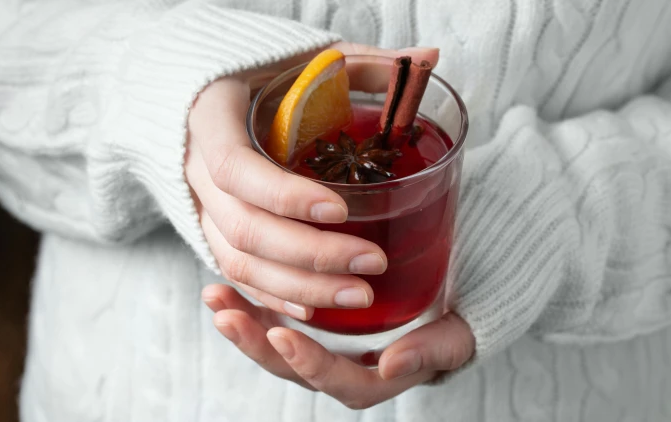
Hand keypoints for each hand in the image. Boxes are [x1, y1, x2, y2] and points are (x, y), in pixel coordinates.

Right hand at [186, 43, 439, 320]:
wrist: (195, 89)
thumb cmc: (259, 71)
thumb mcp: (305, 58)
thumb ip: (365, 63)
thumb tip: (431, 55)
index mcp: (211, 117)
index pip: (238, 168)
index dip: (286, 196)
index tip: (342, 210)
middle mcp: (195, 167)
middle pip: (244, 227)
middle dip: (310, 255)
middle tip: (373, 263)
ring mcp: (198, 203)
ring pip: (238, 261)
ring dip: (299, 287)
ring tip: (360, 296)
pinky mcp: (209, 227)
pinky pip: (235, 272)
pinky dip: (273, 295)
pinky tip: (317, 310)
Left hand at [202, 284, 475, 409]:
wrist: (452, 298)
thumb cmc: (455, 319)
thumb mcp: (455, 335)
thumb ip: (432, 351)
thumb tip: (392, 366)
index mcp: (377, 378)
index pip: (341, 383)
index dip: (312, 365)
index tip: (285, 336)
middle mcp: (343, 367)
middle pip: (294, 368)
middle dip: (258, 346)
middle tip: (228, 317)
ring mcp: (323, 344)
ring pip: (278, 344)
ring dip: (244, 323)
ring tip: (214, 298)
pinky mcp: (311, 320)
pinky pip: (276, 318)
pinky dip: (251, 304)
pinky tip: (224, 285)